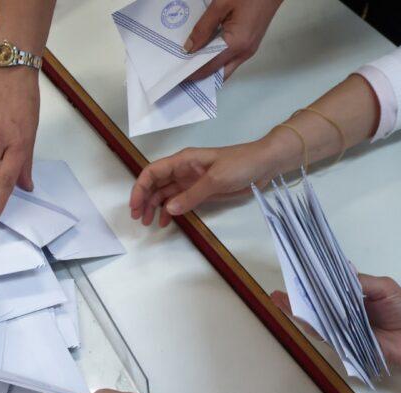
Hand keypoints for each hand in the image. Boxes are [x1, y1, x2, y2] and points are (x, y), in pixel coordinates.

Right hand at [129, 136, 286, 226]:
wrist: (264, 164)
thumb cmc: (240, 164)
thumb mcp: (215, 179)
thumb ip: (191, 195)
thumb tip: (168, 210)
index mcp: (183, 161)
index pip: (153, 172)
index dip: (140, 188)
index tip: (136, 206)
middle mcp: (183, 170)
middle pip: (155, 184)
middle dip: (144, 200)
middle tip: (140, 219)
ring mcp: (191, 182)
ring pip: (165, 194)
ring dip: (154, 207)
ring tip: (150, 223)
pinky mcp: (201, 192)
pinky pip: (179, 201)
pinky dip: (170, 211)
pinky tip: (167, 222)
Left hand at [183, 0, 282, 80]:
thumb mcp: (221, 5)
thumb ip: (204, 27)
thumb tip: (189, 48)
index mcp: (236, 44)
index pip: (208, 67)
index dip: (192, 73)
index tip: (176, 76)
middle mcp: (245, 52)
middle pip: (218, 74)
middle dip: (199, 76)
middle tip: (181, 73)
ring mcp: (250, 49)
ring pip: (225, 68)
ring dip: (208, 68)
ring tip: (190, 63)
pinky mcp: (251, 44)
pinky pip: (231, 59)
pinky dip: (217, 60)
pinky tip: (205, 52)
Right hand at [269, 273, 400, 375]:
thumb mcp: (383, 287)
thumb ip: (359, 282)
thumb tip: (336, 272)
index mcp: (353, 295)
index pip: (328, 286)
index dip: (312, 279)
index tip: (295, 271)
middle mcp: (344, 311)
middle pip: (317, 303)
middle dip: (297, 296)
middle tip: (279, 291)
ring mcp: (342, 328)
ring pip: (316, 319)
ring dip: (297, 310)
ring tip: (281, 300)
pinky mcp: (344, 344)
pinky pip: (325, 334)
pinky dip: (312, 325)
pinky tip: (298, 315)